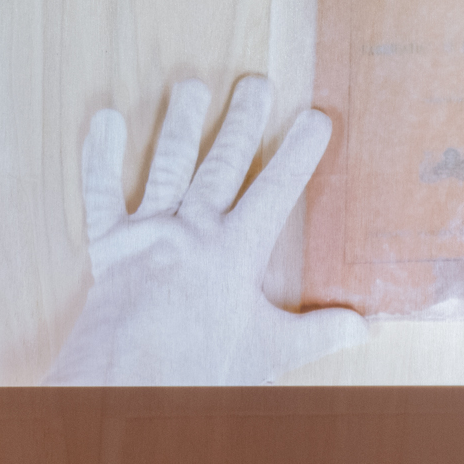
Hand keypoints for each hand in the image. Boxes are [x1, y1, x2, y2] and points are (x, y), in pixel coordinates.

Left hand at [43, 75, 368, 385]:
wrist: (129, 380)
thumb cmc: (202, 369)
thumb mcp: (272, 352)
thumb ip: (318, 333)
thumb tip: (363, 327)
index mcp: (237, 250)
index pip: (276, 190)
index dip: (298, 152)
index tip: (315, 117)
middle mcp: (194, 229)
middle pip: (222, 165)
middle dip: (242, 123)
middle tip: (255, 83)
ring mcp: (149, 231)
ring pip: (168, 166)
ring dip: (182, 124)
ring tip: (193, 86)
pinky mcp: (109, 244)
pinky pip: (101, 193)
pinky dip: (100, 156)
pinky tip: (105, 119)